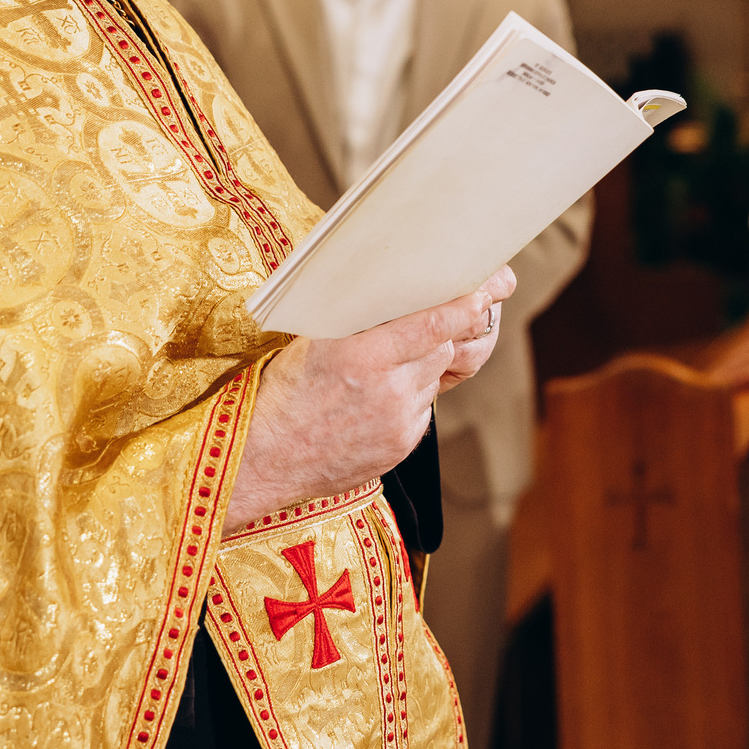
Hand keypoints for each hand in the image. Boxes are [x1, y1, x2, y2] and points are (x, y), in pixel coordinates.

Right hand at [228, 266, 515, 529]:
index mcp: (363, 355)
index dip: (467, 305)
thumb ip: (360, 322)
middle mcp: (388, 389)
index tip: (486, 290)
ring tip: (383, 369)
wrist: (262, 458)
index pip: (435, 324)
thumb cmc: (280, 393)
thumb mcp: (312, 343)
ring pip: (433, 379)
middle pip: (443, 348)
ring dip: (422, 367)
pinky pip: (422, 410)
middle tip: (430, 322)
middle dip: (442, 333)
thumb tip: (401, 296)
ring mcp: (398, 422)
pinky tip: (377, 400)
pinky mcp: (401, 446)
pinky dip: (410, 398)